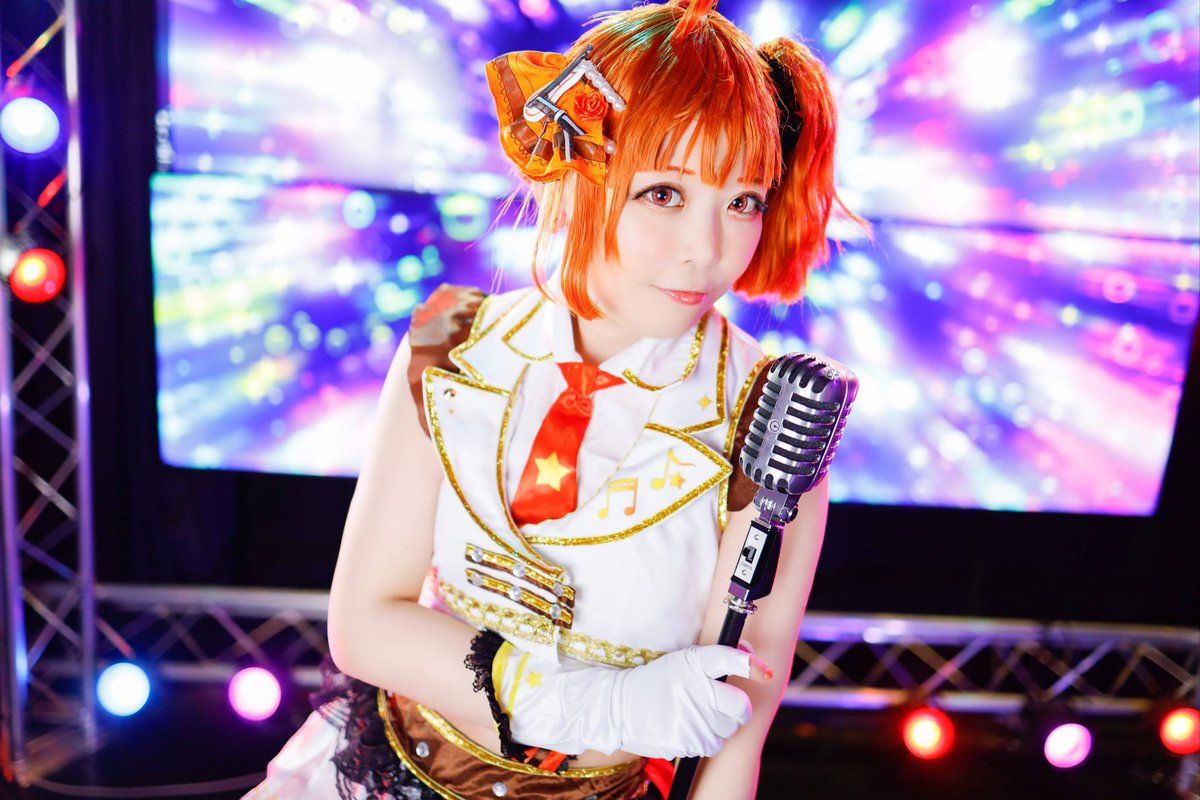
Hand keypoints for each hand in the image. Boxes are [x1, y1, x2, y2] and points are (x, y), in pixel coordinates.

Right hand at [494, 639, 771, 759]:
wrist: (618, 708)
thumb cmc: (654, 681)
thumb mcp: (681, 661)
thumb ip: (715, 658)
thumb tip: (749, 655)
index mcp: (692, 662)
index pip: (728, 659)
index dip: (749, 665)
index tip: (764, 672)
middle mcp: (695, 689)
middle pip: (740, 705)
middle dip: (739, 706)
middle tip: (725, 702)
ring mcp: (692, 718)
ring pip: (730, 727)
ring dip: (722, 723)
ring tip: (698, 713)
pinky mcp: (688, 741)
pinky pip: (715, 743)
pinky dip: (709, 737)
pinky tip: (690, 726)